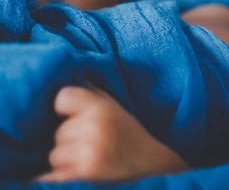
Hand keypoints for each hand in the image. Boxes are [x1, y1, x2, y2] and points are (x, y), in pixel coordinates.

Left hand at [38, 86, 188, 182]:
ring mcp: (90, 151)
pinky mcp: (86, 172)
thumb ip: (92, 93)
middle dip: (70, 139)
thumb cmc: (130, 132)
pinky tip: (78, 170)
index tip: (70, 115)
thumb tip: (70, 75)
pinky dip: (63, 174)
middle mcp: (94, 127)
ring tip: (88, 157)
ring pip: (55, 154)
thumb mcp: (114, 106)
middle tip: (90, 142)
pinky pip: (56, 173)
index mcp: (101, 107)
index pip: (63, 97)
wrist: (151, 161)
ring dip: (67, 159)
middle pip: (59, 132)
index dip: (63, 107)